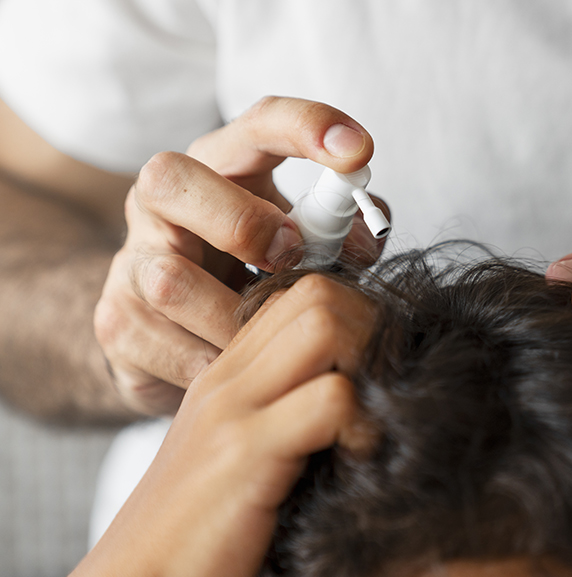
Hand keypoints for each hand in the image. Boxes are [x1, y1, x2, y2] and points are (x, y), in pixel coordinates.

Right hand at [1, 273, 376, 576]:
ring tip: (376, 423)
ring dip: (373, 367)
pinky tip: (362, 462)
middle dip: (377, 331)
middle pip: (322, 293)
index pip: (305, 293)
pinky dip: (365, 426)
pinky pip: (331, 400)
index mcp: (229, 374)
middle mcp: (228, 378)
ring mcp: (233, 410)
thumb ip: (290, 421)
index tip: (383, 374)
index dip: (361, 320)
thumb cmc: (197, 538)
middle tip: (391, 391)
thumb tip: (373, 407)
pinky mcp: (244, 454)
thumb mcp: (246, 461)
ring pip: (328, 324)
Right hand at [94, 96, 389, 415]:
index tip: (359, 153)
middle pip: (172, 178)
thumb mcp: (304, 245)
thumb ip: (343, 236)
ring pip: (169, 282)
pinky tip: (245, 367)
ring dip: (237, 318)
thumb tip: (363, 244)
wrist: (172, 341)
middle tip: (290, 257)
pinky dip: (221, 366)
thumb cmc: (253, 278)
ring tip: (275, 335)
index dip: (307, 127)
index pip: (258, 124)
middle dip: (240, 220)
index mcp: (220, 169)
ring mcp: (130, 263)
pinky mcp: (117, 324)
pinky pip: (171, 350)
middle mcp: (161, 204)